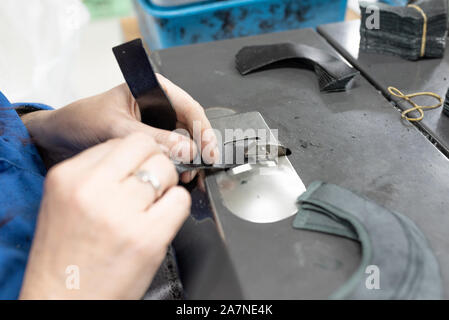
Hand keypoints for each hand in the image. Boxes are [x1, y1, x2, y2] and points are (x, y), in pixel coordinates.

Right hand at [19, 133, 189, 298]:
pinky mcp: (147, 237)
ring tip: (152, 206)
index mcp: (68, 177)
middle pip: (146, 147)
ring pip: (166, 170)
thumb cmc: (65, 258)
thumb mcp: (65, 202)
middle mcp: (93, 189)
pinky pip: (180, 200)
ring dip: (166, 185)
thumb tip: (137, 157)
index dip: (136, 156)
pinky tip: (161, 220)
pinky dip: (177, 207)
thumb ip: (96, 174)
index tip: (138, 168)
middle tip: (151, 184)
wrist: (63, 303)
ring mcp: (121, 213)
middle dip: (155, 162)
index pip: (120, 141)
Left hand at [21, 74, 218, 182]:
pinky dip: (175, 164)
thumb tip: (186, 148)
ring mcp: (154, 125)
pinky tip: (176, 175)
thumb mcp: (117, 128)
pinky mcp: (149, 142)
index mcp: (152, 89)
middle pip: (190, 126)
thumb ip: (152, 138)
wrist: (58, 139)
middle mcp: (157, 105)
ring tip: (186, 174)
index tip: (209, 150)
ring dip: (188, 158)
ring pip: (182, 141)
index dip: (203, 130)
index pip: (189, 107)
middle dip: (197, 147)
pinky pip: (170, 152)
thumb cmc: (80, 121)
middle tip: (199, 167)